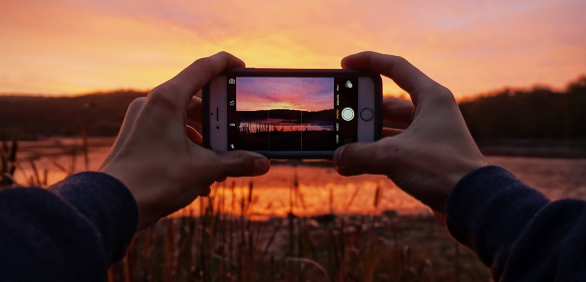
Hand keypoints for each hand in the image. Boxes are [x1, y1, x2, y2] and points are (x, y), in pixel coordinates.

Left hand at [99, 52, 269, 229]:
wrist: (113, 206)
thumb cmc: (153, 181)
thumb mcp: (203, 169)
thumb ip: (236, 162)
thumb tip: (263, 163)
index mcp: (167, 99)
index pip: (202, 68)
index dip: (225, 63)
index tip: (241, 67)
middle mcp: (152, 104)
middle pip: (195, 100)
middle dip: (218, 121)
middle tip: (236, 135)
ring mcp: (142, 119)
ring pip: (182, 120)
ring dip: (204, 140)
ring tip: (220, 166)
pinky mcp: (137, 136)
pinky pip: (169, 133)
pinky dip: (187, 148)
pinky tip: (199, 177)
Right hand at [333, 51, 486, 213]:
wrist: (472, 202)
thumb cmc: (442, 169)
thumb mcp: (393, 156)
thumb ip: (360, 153)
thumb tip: (337, 156)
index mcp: (431, 97)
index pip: (396, 68)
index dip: (368, 61)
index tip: (346, 64)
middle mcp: (431, 112)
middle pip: (388, 103)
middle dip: (361, 112)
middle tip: (340, 116)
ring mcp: (429, 135)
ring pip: (389, 129)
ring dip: (365, 138)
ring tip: (342, 146)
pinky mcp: (426, 156)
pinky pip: (394, 149)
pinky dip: (375, 155)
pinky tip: (353, 165)